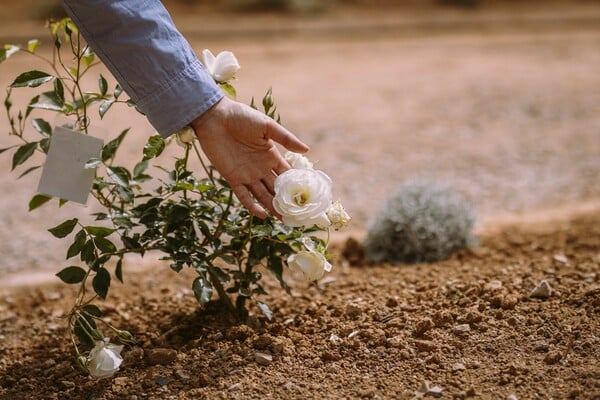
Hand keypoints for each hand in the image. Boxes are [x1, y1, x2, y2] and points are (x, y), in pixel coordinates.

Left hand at [191, 96, 308, 218]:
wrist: (215, 117)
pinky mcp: (232, 178)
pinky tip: (262, 215)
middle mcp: (261, 168)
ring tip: (283, 220)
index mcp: (271, 156)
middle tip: (297, 215)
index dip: (296, 186)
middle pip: (276, 189)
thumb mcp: (267, 126)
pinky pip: (244, 195)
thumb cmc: (242, 117)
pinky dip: (252, 206)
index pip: (287, 175)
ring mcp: (247, 174)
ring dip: (272, 207)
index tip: (307, 199)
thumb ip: (286, 138)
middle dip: (286, 202)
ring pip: (263, 195)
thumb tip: (307, 150)